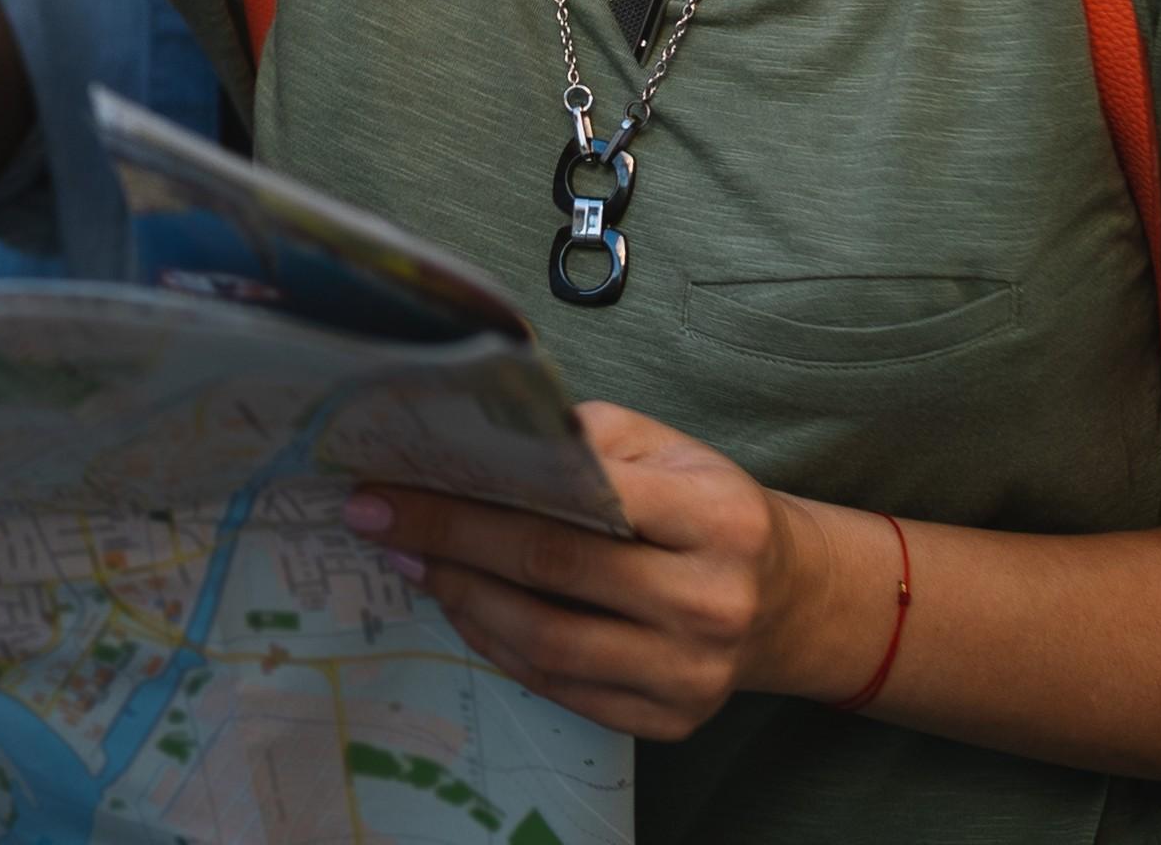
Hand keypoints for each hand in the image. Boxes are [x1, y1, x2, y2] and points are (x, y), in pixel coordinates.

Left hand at [346, 404, 881, 741]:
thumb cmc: (707, 508)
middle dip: (447, 543)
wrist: (785, 598)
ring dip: (461, 599)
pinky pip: (558, 687)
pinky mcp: (670, 721)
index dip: (473, 495)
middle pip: (552, 572)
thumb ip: (579, 441)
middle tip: (375, 520)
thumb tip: (468, 439)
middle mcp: (712, 602)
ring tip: (410, 562)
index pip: (577, 504)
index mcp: (716, 519)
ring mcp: (692, 674)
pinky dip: (498, 644)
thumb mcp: (663, 449)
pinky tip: (462, 604)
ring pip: (546, 643)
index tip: (392, 481)